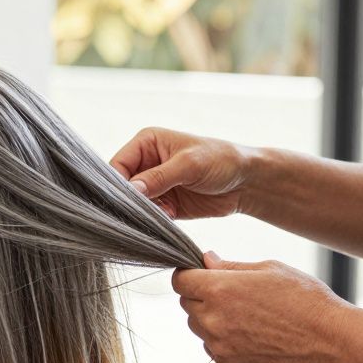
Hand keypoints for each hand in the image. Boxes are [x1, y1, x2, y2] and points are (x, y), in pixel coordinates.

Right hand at [110, 127, 253, 219]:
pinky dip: (153, 220)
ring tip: (161, 212)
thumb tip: (130, 191)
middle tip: (140, 210)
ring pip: (133, 203)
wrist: (247, 182)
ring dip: (142, 212)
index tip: (122, 200)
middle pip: (122, 186)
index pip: (118, 164)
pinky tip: (168, 217)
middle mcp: (146, 163)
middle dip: (128, 200)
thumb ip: (158, 178)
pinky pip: (148, 215)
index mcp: (146, 143)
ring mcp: (154, 184)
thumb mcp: (188, 165)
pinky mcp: (163, 203)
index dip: (116, 183)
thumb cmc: (221, 160)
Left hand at [172, 252, 356, 362]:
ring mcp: (219, 343)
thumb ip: (230, 266)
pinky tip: (248, 330)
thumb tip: (206, 260)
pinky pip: (211, 345)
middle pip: (186, 302)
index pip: (179, 280)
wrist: (328, 339)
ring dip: (209, 316)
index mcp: (219, 289)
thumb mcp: (268, 269)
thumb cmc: (303, 297)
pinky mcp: (228, 361)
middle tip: (229, 291)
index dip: (188, 274)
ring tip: (243, 312)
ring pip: (197, 325)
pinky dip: (221, 337)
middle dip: (200, 294)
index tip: (200, 273)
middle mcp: (213, 318)